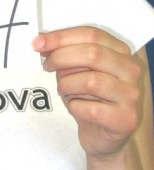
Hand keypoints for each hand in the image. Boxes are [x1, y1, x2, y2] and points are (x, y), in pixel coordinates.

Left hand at [32, 26, 141, 158]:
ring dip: (67, 85)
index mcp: (120, 50)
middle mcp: (130, 70)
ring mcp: (131, 95)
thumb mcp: (75, 69)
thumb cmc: (87, 96)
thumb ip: (64, 52)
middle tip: (46, 66)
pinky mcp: (126, 119)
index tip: (38, 43)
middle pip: (92, 54)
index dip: (61, 37)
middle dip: (61, 58)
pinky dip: (75, 107)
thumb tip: (42, 40)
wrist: (101, 134)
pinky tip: (75, 107)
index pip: (91, 34)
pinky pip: (92, 109)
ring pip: (90, 81)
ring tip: (64, 91)